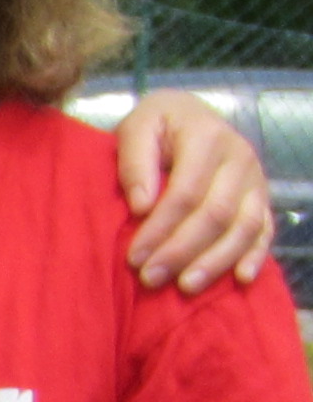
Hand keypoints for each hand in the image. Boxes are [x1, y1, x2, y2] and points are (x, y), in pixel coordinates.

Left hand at [115, 91, 274, 289]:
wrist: (188, 115)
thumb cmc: (157, 126)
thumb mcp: (137, 127)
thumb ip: (135, 161)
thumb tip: (142, 205)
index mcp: (208, 137)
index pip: (185, 192)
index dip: (160, 228)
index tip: (134, 257)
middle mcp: (240, 158)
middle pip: (215, 214)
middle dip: (181, 251)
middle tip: (150, 279)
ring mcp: (256, 180)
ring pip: (245, 226)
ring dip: (216, 261)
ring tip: (186, 286)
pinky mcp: (262, 198)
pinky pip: (266, 230)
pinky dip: (256, 256)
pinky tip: (240, 279)